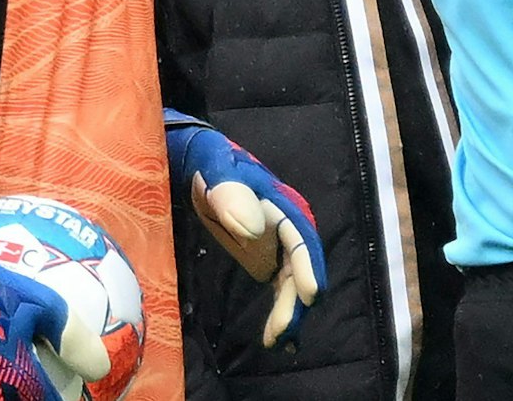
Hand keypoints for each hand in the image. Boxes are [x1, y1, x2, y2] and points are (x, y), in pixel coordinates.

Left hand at [165, 112, 326, 348]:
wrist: (200, 168)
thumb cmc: (211, 168)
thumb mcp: (219, 174)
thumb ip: (233, 197)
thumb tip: (254, 232)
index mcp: (283, 208)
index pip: (301, 240)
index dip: (308, 267)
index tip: (312, 295)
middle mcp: (288, 230)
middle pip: (300, 268)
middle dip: (297, 301)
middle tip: (284, 333)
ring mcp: (278, 247)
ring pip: (292, 284)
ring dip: (290, 312)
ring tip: (279, 343)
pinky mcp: (266, 259)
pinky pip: (280, 288)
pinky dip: (281, 311)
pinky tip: (275, 338)